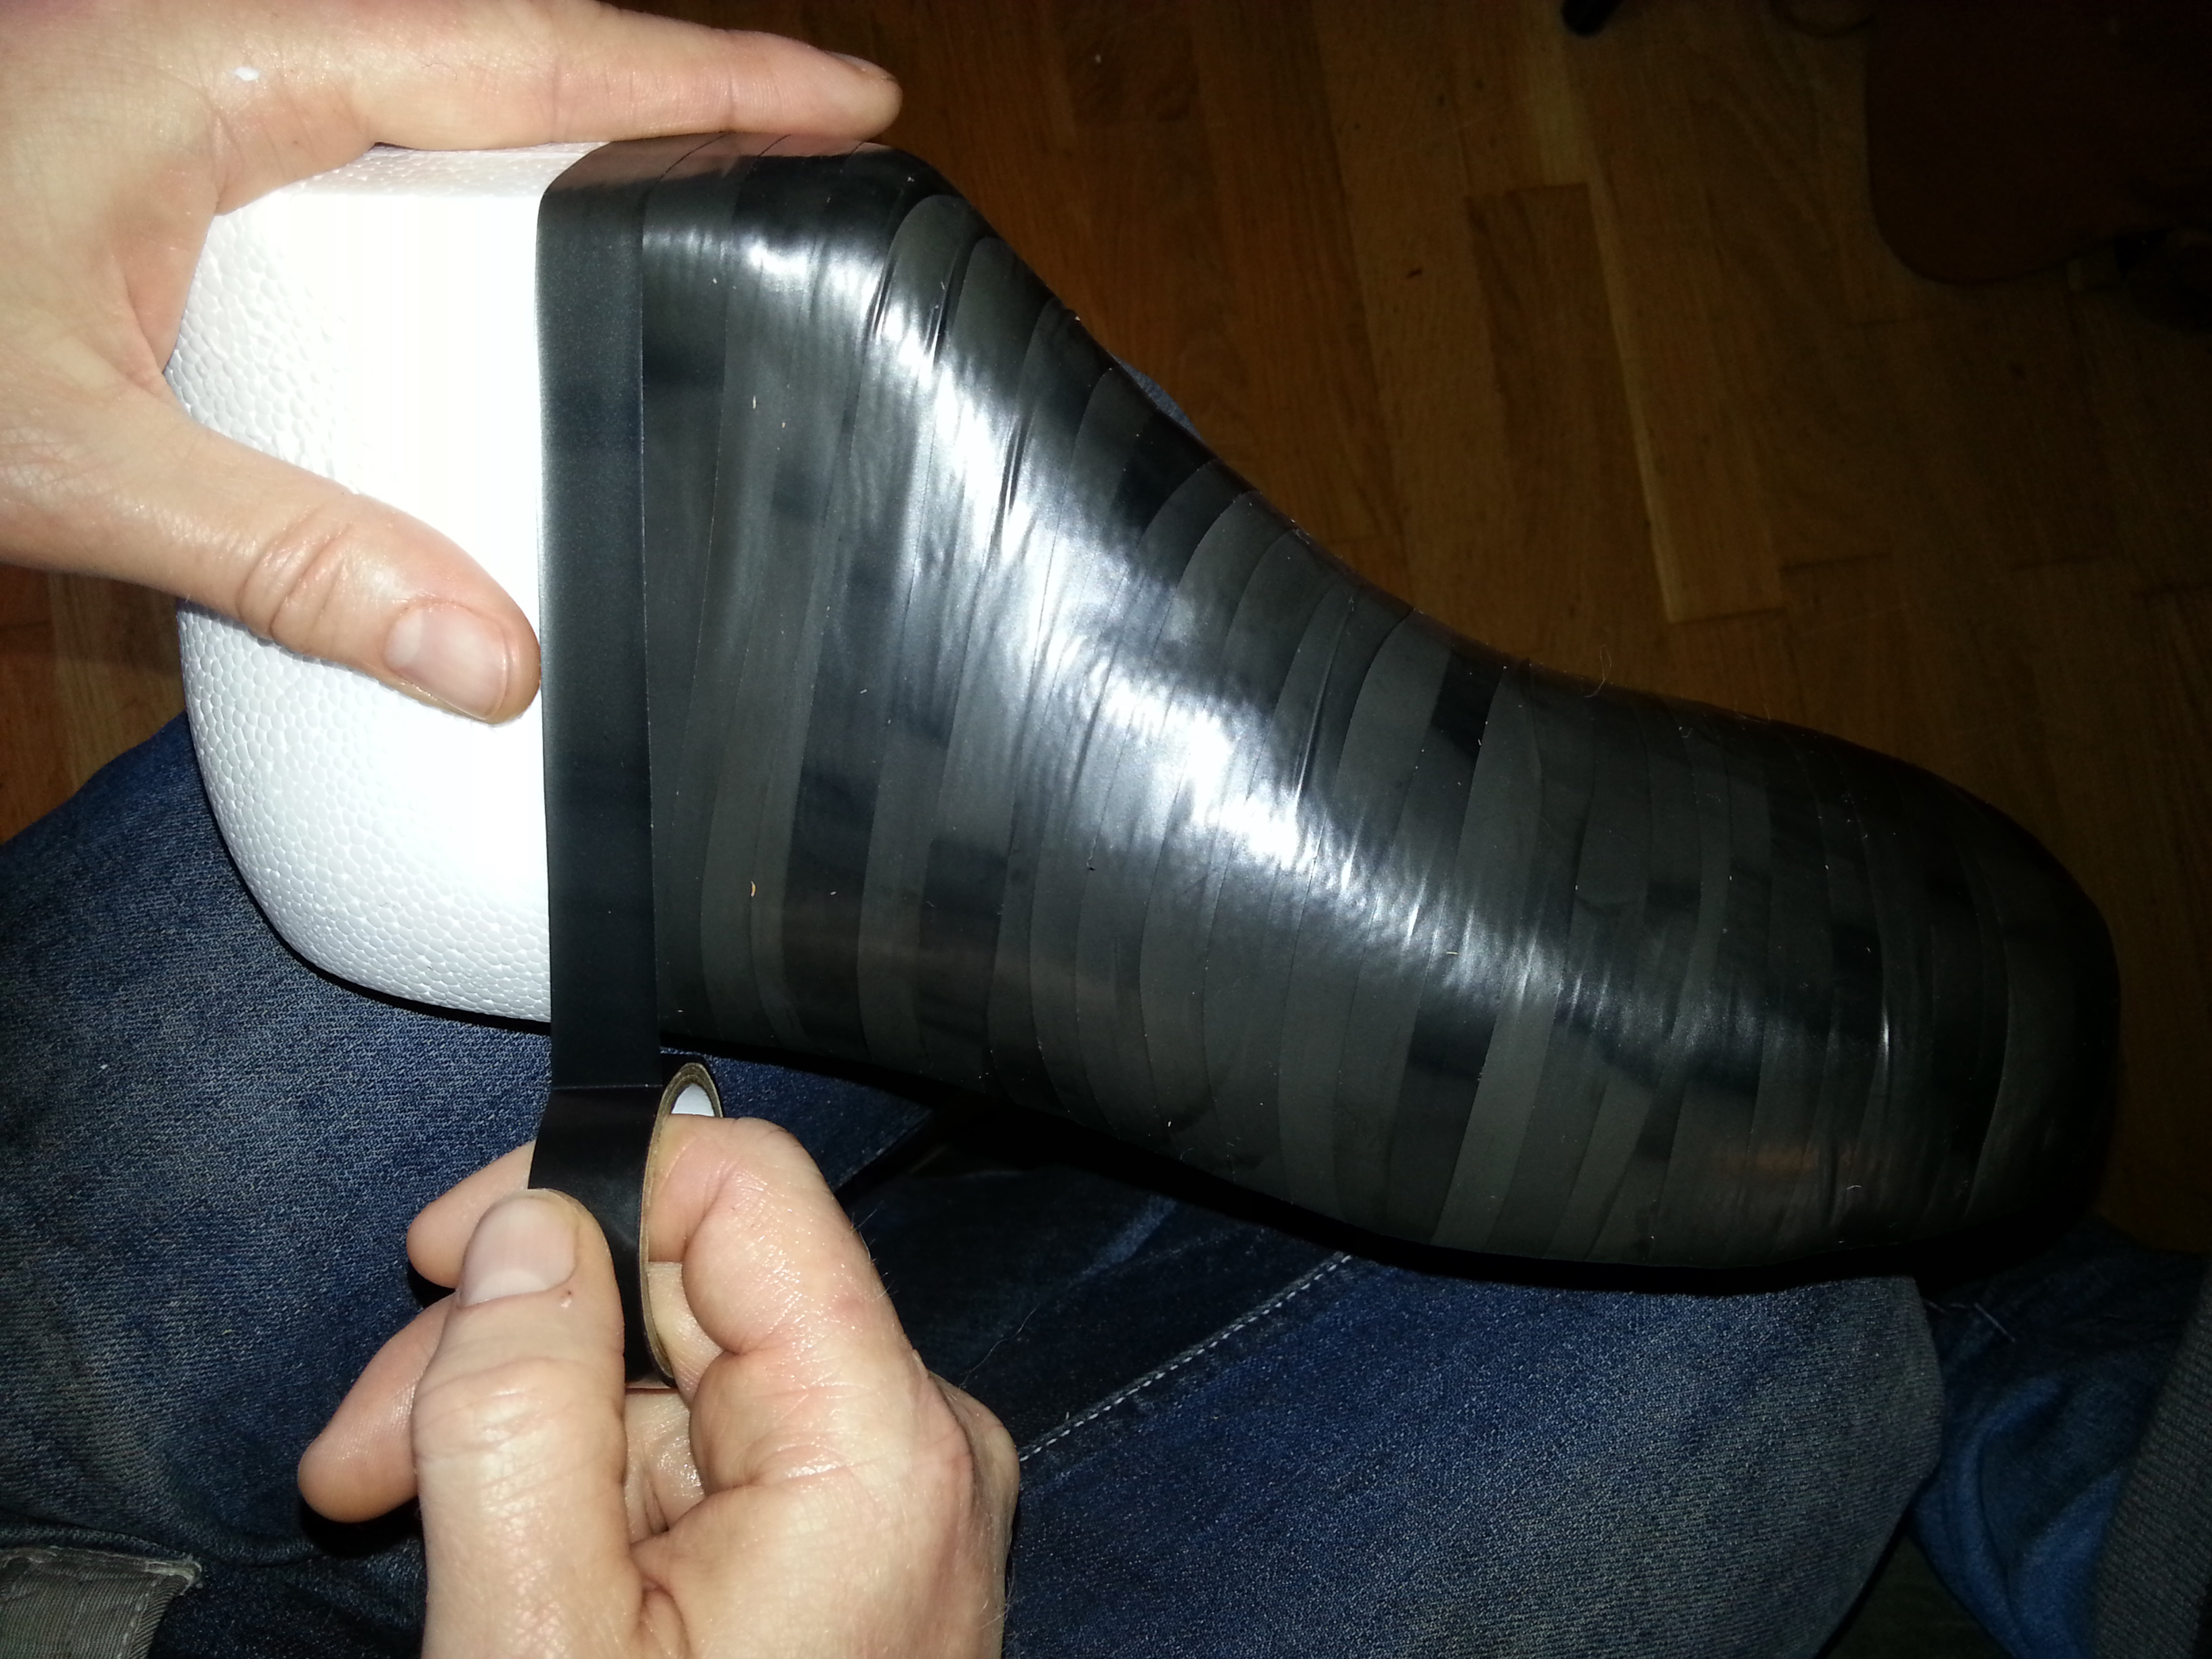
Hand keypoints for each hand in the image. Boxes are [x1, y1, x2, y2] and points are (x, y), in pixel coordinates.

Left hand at [0, 0, 897, 720]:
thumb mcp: (67, 453)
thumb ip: (288, 554)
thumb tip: (490, 659)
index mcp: (220, 74)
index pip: (526, 55)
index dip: (705, 76)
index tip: (847, 99)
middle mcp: (219, 58)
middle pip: (505, 48)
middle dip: (672, 84)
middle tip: (814, 144)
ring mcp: (192, 100)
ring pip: (437, 86)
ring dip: (577, 128)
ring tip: (707, 187)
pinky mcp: (166, 160)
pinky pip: (366, 148)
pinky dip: (477, 186)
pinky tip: (517, 255)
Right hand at [300, 1119, 1016, 1657]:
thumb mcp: (542, 1638)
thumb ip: (519, 1412)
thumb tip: (525, 1229)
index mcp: (878, 1438)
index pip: (742, 1188)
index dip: (578, 1186)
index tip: (444, 1255)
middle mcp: (909, 1442)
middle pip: (688, 1279)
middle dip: (510, 1341)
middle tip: (366, 1449)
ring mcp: (877, 1497)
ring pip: (673, 1370)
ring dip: (522, 1424)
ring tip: (401, 1516)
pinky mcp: (838, 1544)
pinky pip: (698, 1455)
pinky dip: (585, 1487)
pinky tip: (508, 1556)